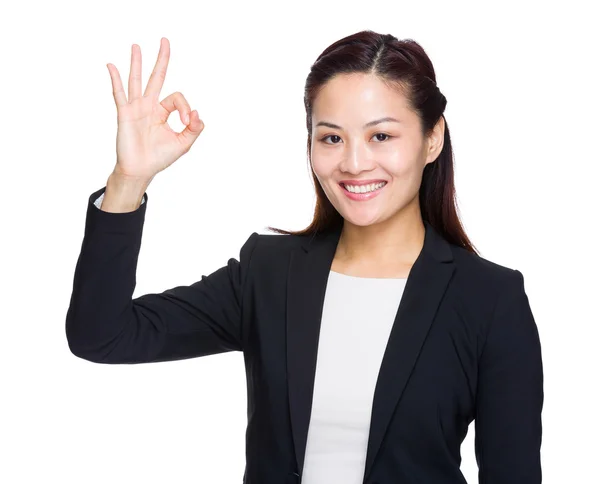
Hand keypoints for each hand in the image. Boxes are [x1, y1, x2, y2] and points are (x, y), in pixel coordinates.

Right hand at [106, 37, 203, 181]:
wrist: (140, 170)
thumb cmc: (159, 157)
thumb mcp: (183, 143)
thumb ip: (194, 129)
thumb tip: (197, 113)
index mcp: (163, 112)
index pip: (177, 97)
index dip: (185, 106)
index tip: (187, 120)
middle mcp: (149, 106)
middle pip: (156, 77)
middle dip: (162, 59)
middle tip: (165, 40)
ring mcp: (136, 108)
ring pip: (136, 80)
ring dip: (137, 63)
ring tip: (137, 46)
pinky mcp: (124, 114)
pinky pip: (119, 94)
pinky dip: (115, 79)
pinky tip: (111, 65)